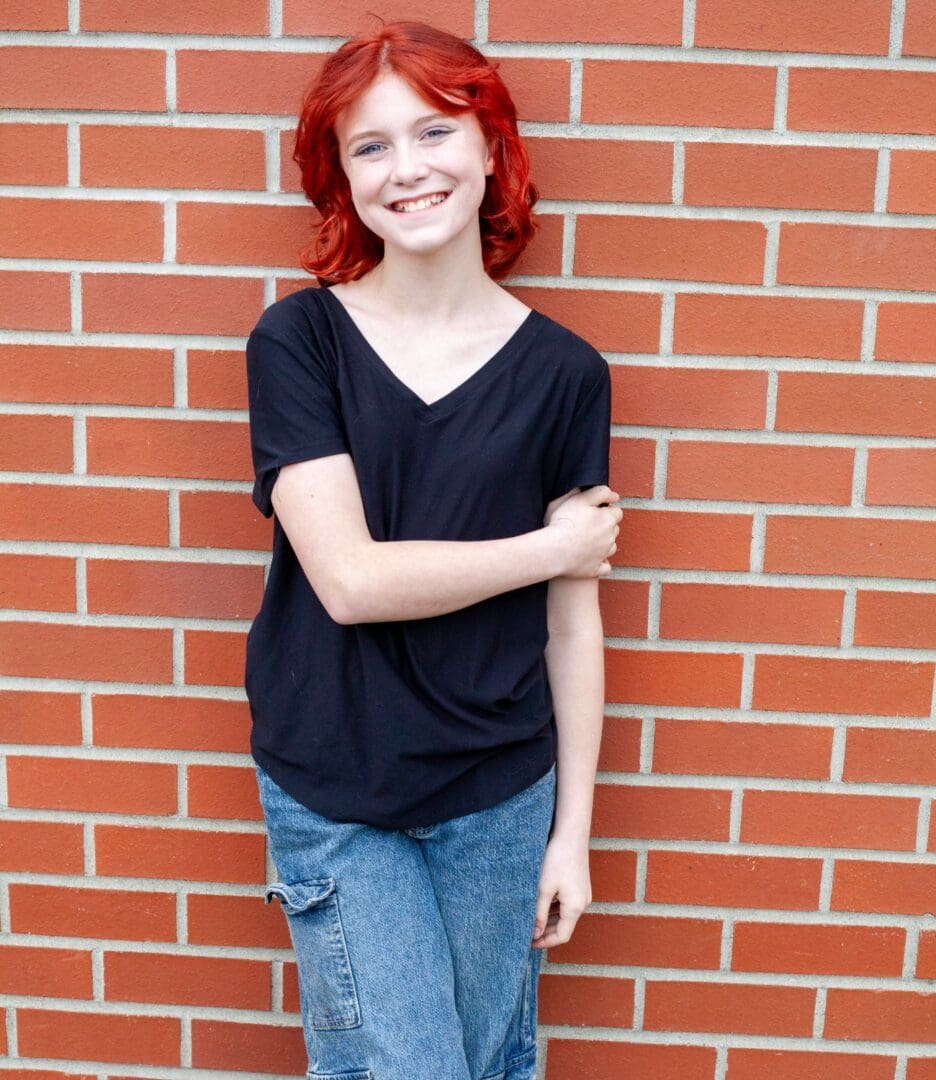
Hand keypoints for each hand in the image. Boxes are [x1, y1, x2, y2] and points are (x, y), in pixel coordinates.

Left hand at [531, 832, 591, 948]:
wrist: (571, 834)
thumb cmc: (557, 859)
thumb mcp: (544, 888)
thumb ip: (539, 913)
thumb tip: (535, 934)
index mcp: (576, 907)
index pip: (562, 936)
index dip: (545, 942)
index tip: (528, 943)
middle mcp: (583, 903)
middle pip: (564, 927)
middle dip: (546, 932)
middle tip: (526, 933)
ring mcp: (583, 894)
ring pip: (565, 915)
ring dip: (549, 920)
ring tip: (530, 921)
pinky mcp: (580, 886)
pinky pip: (567, 904)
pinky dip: (555, 908)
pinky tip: (541, 905)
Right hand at [545, 485, 621, 578]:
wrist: (554, 549)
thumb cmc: (565, 522)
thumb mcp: (580, 499)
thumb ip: (599, 492)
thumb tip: (615, 496)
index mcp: (608, 520)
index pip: (617, 512)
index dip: (607, 510)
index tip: (594, 511)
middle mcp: (610, 538)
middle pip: (614, 529)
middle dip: (606, 526)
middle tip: (587, 524)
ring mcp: (603, 555)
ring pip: (611, 548)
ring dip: (603, 544)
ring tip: (586, 541)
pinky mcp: (595, 569)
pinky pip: (604, 568)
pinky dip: (601, 564)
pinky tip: (592, 560)